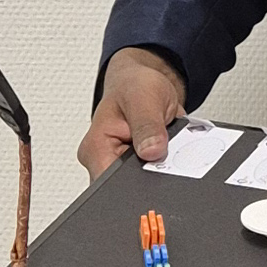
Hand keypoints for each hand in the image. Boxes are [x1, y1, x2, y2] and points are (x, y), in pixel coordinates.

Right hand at [76, 47, 187, 178]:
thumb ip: (147, 126)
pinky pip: (158, 171)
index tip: (155, 163)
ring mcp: (122, 165)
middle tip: (165, 142)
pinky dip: (169, 160)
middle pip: (130, 184)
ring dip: (164, 163)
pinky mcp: (139, 165)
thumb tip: (152, 151)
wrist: (144, 82)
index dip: (135, 181)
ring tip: (167, 137)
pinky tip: (170, 144)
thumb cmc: (135, 85)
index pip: (109, 183)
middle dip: (154, 169)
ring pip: (148, 179)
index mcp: (96, 149)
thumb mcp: (143, 98)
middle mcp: (104, 160)